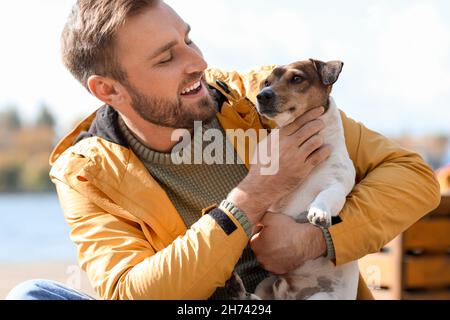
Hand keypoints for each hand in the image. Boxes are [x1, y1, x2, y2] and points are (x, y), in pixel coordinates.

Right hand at [228, 107, 331, 224]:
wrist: (260, 187)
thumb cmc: (260, 166)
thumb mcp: (264, 146)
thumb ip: (276, 136)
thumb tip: (286, 127)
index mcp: (279, 137)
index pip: (299, 121)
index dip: (311, 114)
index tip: (320, 109)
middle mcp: (289, 144)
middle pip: (310, 128)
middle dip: (318, 123)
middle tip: (321, 123)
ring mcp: (297, 157)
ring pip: (316, 141)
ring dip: (320, 138)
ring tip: (319, 139)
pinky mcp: (303, 169)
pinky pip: (319, 156)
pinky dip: (325, 151)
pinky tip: (326, 149)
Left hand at [249, 213, 326, 274]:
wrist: (304, 241)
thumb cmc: (287, 229)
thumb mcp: (270, 217)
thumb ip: (258, 218)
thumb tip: (253, 221)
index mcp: (255, 245)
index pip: (253, 238)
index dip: (261, 233)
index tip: (269, 231)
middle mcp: (259, 257)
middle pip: (259, 249)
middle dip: (264, 243)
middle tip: (275, 237)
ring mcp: (269, 266)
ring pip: (266, 257)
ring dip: (270, 252)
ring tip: (280, 245)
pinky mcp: (278, 270)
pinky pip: (274, 264)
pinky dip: (277, 260)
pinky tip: (283, 252)